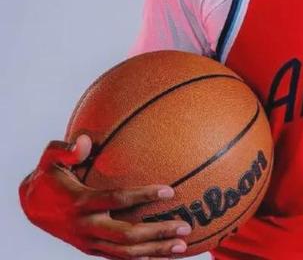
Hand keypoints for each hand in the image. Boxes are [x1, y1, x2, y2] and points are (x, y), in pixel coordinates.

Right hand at [19, 135, 190, 258]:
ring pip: (126, 253)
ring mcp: (89, 242)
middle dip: (157, 232)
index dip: (143, 195)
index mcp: (81, 203)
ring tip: (183, 246)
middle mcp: (86, 227)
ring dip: (156, 251)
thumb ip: (65, 149)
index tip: (169, 190)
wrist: (31, 206)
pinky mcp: (91, 250)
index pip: (117, 200)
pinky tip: (163, 256)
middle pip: (127, 235)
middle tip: (185, 225)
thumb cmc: (48, 175)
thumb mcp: (50, 159)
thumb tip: (84, 141)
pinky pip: (120, 258)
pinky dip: (142, 259)